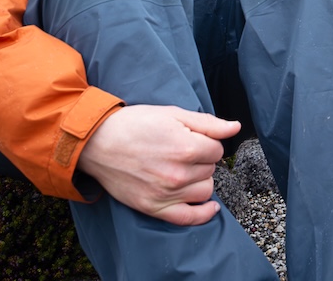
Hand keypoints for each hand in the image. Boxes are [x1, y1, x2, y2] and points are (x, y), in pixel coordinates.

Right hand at [78, 105, 240, 225]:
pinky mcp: (153, 208)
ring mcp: (166, 194)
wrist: (98, 142)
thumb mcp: (173, 114)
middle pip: (211, 170)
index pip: (217, 150)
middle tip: (182, 151)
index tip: (193, 139)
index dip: (208, 142)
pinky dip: (203, 214)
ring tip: (183, 169)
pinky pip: (188, 218)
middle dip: (202, 160)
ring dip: (200, 180)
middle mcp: (178, 174)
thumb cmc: (135, 124)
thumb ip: (208, 123)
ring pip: (205, 191)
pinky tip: (211, 208)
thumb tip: (235, 128)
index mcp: (186, 148)